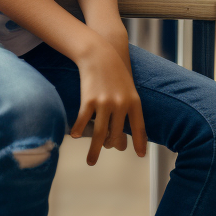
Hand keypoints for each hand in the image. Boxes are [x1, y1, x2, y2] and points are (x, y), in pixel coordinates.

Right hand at [69, 34, 147, 165]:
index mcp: (134, 102)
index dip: (139, 142)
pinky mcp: (89, 100)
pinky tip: (76, 136)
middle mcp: (122, 104)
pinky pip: (84, 122)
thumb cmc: (115, 71)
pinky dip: (80, 131)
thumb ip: (128, 107)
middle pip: (117, 135)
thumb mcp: (128, 88)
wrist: (101, 53)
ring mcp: (106, 103)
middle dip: (112, 145)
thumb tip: (124, 130)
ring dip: (95, 151)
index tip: (140, 155)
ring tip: (91, 162)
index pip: (139, 127)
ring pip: (101, 134)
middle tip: (107, 150)